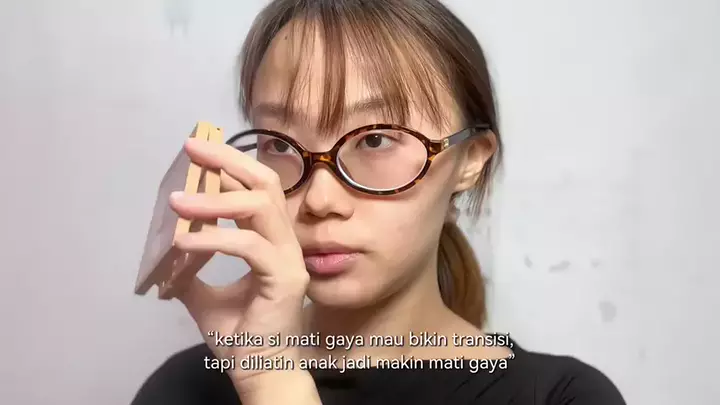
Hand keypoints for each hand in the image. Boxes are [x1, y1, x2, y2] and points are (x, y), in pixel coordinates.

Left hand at [168, 138, 308, 388]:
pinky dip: (214, 239)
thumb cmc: (240, 335)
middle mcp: (286, 242)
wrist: (259, 371)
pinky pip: (248, 246)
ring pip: (260, 208)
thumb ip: (192, 269)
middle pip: (266, 184)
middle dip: (228, 161)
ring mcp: (290, 257)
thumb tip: (165, 252)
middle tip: (193, 148)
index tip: (197, 153)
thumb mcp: (205, 295)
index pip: (257, 190)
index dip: (229, 167)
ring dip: (215, 199)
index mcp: (272, 241)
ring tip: (178, 201)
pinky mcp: (285, 277)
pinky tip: (183, 242)